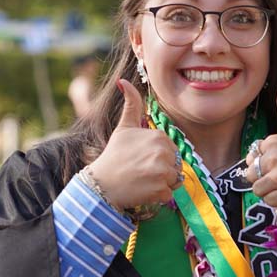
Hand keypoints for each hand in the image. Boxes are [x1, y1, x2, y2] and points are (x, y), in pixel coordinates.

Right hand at [87, 80, 181, 210]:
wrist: (102, 184)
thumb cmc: (114, 155)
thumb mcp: (124, 128)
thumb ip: (131, 104)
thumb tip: (122, 80)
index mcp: (158, 137)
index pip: (171, 149)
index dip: (157, 156)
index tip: (140, 158)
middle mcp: (163, 153)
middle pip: (175, 164)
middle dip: (161, 169)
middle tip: (141, 170)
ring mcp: (162, 173)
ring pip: (174, 179)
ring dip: (161, 183)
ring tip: (142, 180)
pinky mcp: (161, 191)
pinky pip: (169, 194)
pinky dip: (158, 196)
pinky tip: (143, 190)